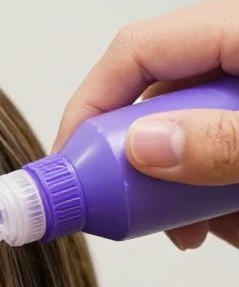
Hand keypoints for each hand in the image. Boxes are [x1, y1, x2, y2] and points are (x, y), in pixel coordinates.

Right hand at [54, 0, 238, 249]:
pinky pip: (224, 147)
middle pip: (157, 101)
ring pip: (192, 133)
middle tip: (128, 215)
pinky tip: (230, 224)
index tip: (65, 169)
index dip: (88, 108)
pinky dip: (219, 191)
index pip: (135, 52)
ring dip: (182, 192)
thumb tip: (142, 147)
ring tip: (199, 234)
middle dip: (140, 168)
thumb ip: (223, 141)